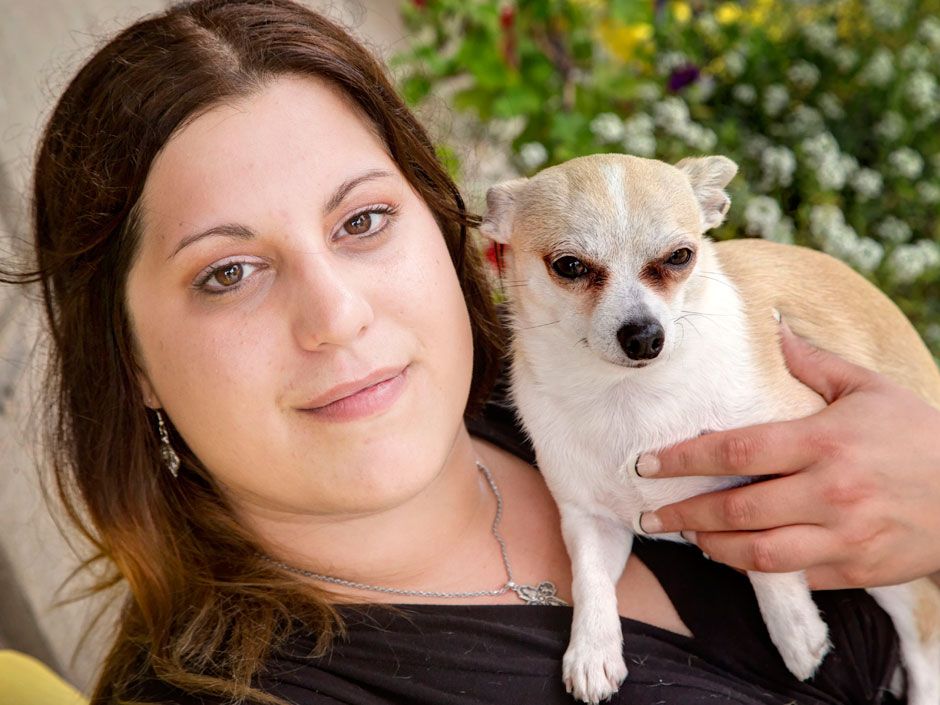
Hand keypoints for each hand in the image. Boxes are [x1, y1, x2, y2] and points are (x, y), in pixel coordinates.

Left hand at [636, 320, 939, 588]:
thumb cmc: (918, 435)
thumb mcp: (870, 388)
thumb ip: (814, 363)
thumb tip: (774, 326)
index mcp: (824, 442)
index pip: (735, 451)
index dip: (683, 459)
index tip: (646, 463)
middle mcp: (828, 492)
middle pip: (735, 510)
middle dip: (683, 514)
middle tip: (649, 514)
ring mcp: (843, 536)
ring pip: (757, 553)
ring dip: (712, 548)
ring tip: (688, 537)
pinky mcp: (855, 569)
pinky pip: (792, 575)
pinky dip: (756, 567)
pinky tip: (734, 554)